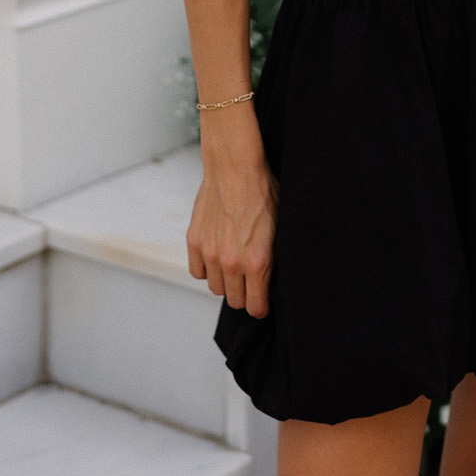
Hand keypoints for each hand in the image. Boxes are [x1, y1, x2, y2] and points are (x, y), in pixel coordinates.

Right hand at [186, 129, 278, 317]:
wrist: (236, 167)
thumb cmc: (262, 192)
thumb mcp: (280, 228)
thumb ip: (275, 259)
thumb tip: (273, 280)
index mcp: (258, 262)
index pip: (256, 308)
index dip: (262, 306)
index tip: (263, 300)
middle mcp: (232, 263)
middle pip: (235, 301)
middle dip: (245, 294)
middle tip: (250, 279)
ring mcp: (211, 253)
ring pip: (216, 288)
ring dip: (225, 281)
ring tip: (234, 264)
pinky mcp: (194, 242)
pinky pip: (198, 272)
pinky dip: (207, 268)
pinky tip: (217, 255)